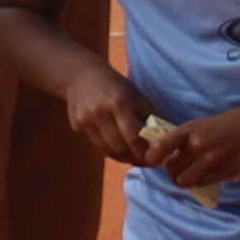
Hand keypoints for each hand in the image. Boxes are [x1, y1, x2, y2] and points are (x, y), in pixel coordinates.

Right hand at [41, 61, 162, 174]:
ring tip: (134, 157)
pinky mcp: (76, 127)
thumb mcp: (137, 96)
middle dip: (134, 158)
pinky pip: (96, 146)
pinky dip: (109, 151)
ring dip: (122, 158)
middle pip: (119, 147)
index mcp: (119, 103)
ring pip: (106, 151)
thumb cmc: (117, 87)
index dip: (145, 152)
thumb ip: (149, 118)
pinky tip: (119, 148)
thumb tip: (163, 140)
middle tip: (146, 162)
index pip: (134, 137)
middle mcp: (99, 113)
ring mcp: (85, 121)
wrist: (81, 77)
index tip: (155, 159)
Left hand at [145, 98, 239, 196]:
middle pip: (171, 169)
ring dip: (184, 180)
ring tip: (191, 175)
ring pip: (184, 181)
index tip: (153, 160)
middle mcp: (199, 146)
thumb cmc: (230, 123)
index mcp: (190, 130)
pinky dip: (201, 182)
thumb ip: (185, 139)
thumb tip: (166, 158)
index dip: (152, 157)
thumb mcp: (203, 125)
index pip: (162, 146)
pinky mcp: (224, 172)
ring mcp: (212, 160)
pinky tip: (207, 174)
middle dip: (171, 171)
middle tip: (177, 169)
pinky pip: (203, 183)